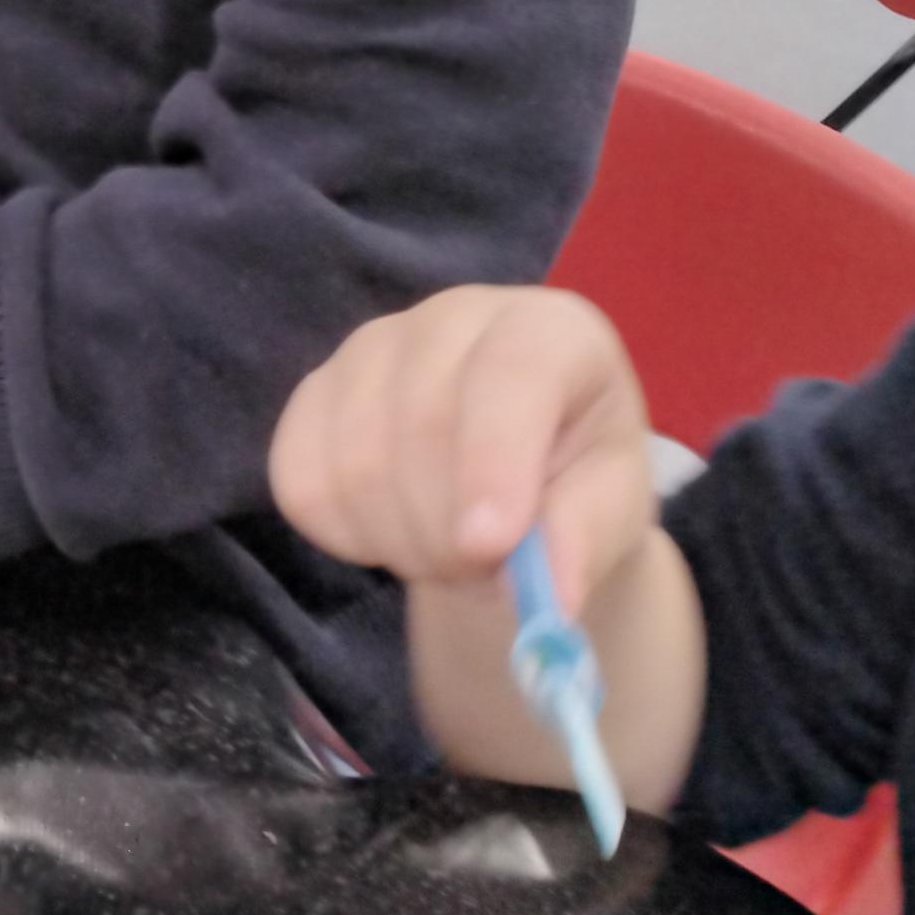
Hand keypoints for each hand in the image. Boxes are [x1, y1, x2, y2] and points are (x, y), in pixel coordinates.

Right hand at [268, 286, 657, 613]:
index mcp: (549, 330)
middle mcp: (454, 317)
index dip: (493, 460)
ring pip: (354, 461)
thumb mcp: (614, 509)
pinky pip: (299, 479)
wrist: (519, 482)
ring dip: (400, 542)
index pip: (511, 375)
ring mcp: (370, 347)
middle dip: (449, 533)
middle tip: (483, 576)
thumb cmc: (578, 480)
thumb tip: (550, 597)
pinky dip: (342, 534)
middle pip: (422, 423)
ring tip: (449, 555)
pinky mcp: (314, 393)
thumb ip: (585, 539)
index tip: (488, 546)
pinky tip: (391, 535)